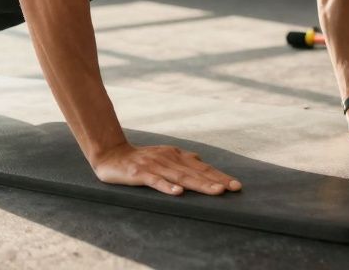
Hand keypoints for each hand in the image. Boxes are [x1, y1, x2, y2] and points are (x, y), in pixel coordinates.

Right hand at [92, 142, 241, 196]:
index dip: (219, 176)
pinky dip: (167, 187)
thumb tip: (201, 161)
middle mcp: (168, 158)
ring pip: (180, 177)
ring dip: (199, 184)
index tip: (236, 185)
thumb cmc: (141, 158)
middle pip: (195, 172)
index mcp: (176, 155)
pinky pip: (155, 181)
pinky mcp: (140, 173)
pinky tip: (178, 193)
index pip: (202, 167)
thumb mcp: (164, 156)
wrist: (111, 154)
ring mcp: (154, 165)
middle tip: (233, 189)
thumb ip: (182, 160)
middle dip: (216, 181)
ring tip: (215, 191)